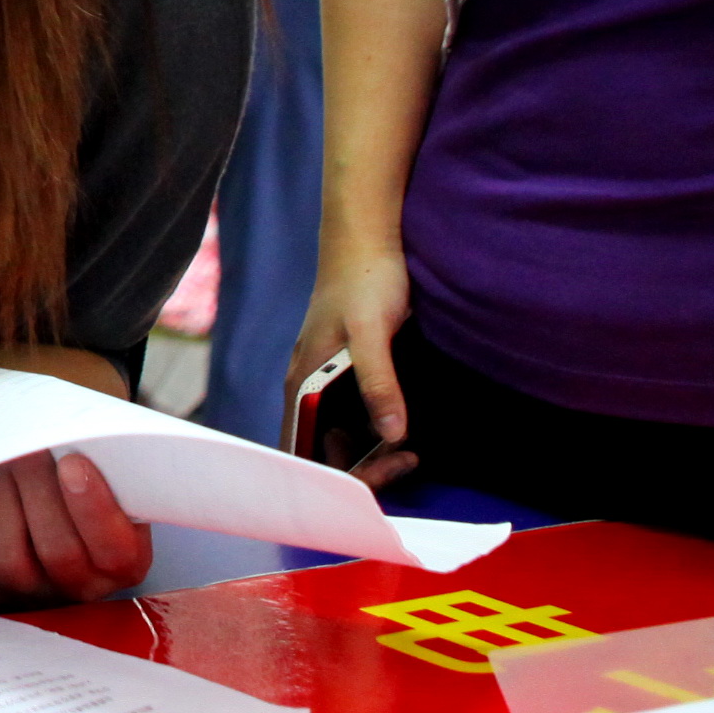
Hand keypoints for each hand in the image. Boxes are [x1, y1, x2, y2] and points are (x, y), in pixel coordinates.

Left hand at [0, 451, 152, 630]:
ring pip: (11, 563)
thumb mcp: (108, 476)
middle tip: (33, 452)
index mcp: (123, 561)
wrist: (45, 495)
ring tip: (8, 469)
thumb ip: (104, 469)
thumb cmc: (78, 482)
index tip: (74, 463)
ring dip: (3, 509)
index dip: (92, 507)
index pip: (113, 549)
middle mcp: (81, 586)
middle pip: (59, 554)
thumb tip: (80, 448)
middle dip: (39, 492)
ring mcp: (33, 592)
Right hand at [286, 248, 418, 490]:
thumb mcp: (371, 332)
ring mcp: (326, 385)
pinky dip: (378, 435)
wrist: (367, 238)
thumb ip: (379, 382)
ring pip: (341, 441)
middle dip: (363, 469)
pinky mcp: (347, 377)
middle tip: (408, 457)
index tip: (389, 462)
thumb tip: (394, 435)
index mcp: (302, 386)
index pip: (306, 454)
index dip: (343, 474)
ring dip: (373, 456)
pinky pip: (355, 422)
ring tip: (411, 450)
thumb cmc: (364, 279)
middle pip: (324, 455)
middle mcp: (308, 392)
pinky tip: (405, 430)